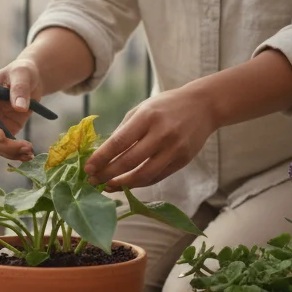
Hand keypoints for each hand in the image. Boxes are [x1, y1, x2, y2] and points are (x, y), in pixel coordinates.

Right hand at [0, 59, 41, 161]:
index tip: (1, 135)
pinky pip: (9, 146)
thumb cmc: (22, 71)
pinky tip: (29, 155)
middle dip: (2, 145)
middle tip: (22, 146)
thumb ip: (19, 88)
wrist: (33, 78)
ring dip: (11, 152)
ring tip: (29, 152)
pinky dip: (18, 153)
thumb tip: (19, 107)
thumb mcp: (22, 74)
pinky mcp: (9, 130)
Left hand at [84, 85, 215, 190]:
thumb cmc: (166, 106)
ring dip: (123, 184)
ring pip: (144, 175)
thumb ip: (123, 130)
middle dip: (108, 174)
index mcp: (147, 117)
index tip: (87, 168)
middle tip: (93, 181)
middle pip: (129, 161)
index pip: (119, 142)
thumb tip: (102, 154)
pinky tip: (127, 183)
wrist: (203, 106)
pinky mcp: (183, 160)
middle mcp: (162, 134)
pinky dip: (140, 183)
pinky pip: (157, 177)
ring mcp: (174, 149)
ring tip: (108, 186)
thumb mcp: (142, 109)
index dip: (101, 158)